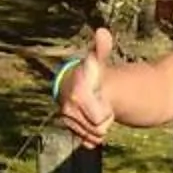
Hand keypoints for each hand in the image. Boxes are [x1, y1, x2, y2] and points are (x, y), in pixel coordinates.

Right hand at [57, 28, 116, 146]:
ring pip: (94, 135)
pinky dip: (95, 136)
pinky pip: (89, 141)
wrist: (78, 88)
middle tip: (102, 103)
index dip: (103, 111)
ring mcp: (68, 120)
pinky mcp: (71, 131)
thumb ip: (101, 49)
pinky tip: (94, 121)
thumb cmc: (92, 75)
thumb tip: (102, 32)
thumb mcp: (97, 62)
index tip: (101, 100)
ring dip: (100, 125)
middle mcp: (67, 108)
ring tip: (97, 109)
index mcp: (76, 94)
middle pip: (98, 127)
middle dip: (105, 117)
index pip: (98, 118)